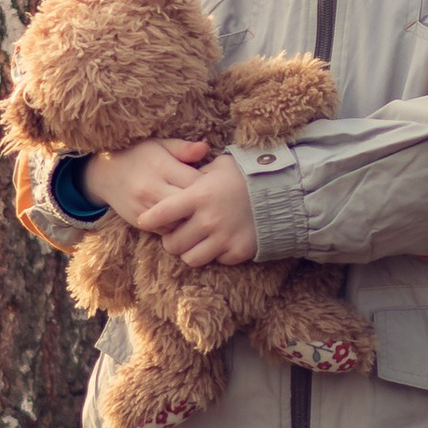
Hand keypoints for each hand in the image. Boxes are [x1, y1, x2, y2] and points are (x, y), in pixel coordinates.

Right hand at [80, 136, 211, 222]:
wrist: (105, 174)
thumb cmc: (138, 155)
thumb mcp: (159, 145)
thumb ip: (183, 148)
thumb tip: (206, 148)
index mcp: (160, 167)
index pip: (195, 181)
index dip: (210, 184)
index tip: (217, 184)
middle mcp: (152, 189)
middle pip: (189, 204)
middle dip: (204, 205)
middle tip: (215, 202)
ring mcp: (145, 208)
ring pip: (179, 222)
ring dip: (192, 219)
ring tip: (202, 213)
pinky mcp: (140, 223)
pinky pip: (167, 231)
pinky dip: (178, 227)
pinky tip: (186, 220)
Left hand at [133, 149, 259, 269]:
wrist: (283, 192)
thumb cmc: (246, 175)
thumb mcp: (218, 166)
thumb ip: (195, 174)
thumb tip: (180, 178)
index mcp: (198, 196)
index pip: (162, 213)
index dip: (149, 219)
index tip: (144, 220)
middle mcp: (208, 220)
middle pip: (172, 244)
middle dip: (171, 240)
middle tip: (176, 234)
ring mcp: (223, 238)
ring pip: (190, 259)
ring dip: (190, 252)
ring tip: (195, 242)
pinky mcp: (237, 252)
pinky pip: (216, 261)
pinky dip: (215, 254)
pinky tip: (220, 242)